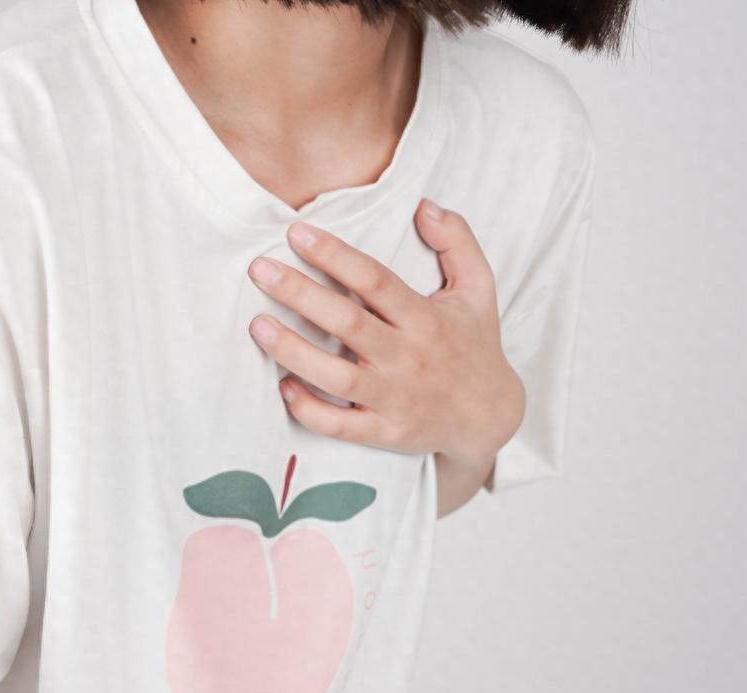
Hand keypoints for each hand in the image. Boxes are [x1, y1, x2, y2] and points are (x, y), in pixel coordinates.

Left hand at [246, 198, 524, 472]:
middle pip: (347, 323)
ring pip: (335, 376)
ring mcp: (394, 398)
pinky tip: (283, 386)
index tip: (297, 233)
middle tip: (259, 269)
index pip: (374, 280)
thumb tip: (426, 205)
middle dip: (300, 294)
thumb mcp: (479, 289)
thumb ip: (457, 242)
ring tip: (257, 325)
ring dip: (293, 351)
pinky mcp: (385, 432)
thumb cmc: (475, 345)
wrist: (489, 417)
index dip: (335, 255)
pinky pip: (340, 426)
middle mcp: (407, 357)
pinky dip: (309, 410)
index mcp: (425, 319)